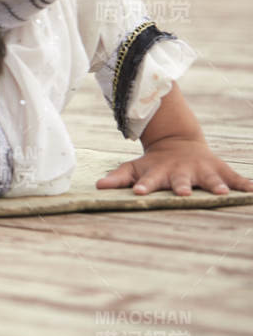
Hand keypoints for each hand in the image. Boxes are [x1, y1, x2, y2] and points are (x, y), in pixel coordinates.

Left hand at [95, 136, 252, 195]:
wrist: (178, 142)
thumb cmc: (154, 163)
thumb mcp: (135, 168)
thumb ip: (119, 178)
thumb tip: (98, 186)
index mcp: (159, 173)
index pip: (149, 180)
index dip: (143, 186)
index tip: (139, 192)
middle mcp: (181, 172)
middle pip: (180, 180)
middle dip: (181, 186)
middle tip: (183, 194)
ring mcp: (201, 170)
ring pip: (209, 179)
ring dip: (216, 185)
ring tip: (222, 193)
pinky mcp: (219, 169)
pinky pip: (234, 177)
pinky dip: (244, 183)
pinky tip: (252, 191)